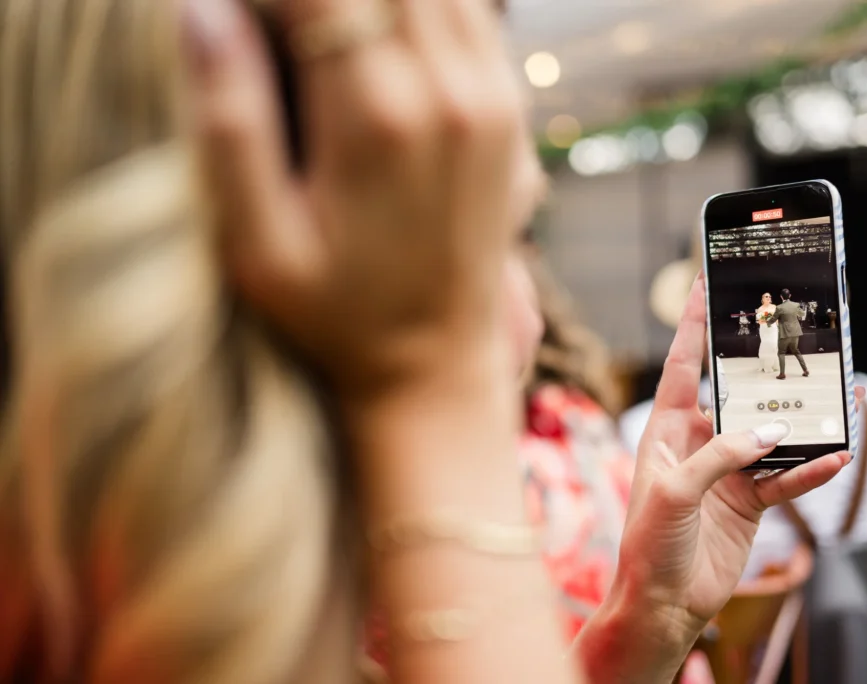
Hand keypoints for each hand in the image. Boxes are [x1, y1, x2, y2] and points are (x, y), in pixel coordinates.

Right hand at [187, 0, 524, 395]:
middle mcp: (450, 94)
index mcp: (378, 121)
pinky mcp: (509, 112)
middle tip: (281, 31)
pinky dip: (422, 7)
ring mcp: (492, 99)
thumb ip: (228, 124)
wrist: (436, 364)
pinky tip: (378, 42)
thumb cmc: (336, 315)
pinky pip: (472, 14)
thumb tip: (203, 11)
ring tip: (322, 35)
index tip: (240, 18)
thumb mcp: (258, 245)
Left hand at [602, 273, 860, 673]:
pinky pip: (787, 479)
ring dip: (805, 422)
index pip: (682, 368)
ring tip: (843, 401)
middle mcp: (698, 444)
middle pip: (738, 397)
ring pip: (772, 436)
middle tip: (799, 340)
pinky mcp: (749, 502)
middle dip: (768, 372)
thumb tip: (770, 432)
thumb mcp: (674, 491)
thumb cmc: (649, 543)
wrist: (663, 603)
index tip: (706, 286)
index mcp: (666, 431)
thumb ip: (720, 456)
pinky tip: (838, 458)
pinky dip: (812, 470)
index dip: (693, 327)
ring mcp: (727, 472)